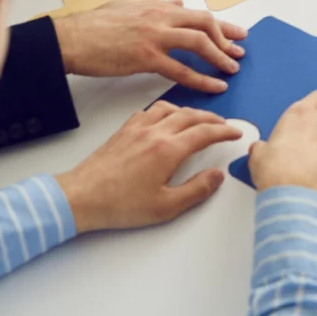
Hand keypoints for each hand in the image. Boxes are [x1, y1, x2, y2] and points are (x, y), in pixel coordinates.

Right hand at [53, 0, 246, 92]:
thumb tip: (177, 3)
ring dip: (219, 57)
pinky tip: (214, 87)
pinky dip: (202, 79)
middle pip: (205, 22)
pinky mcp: (145, 57)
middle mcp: (159, 17)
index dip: (221, 24)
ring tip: (231, 70)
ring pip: (198, 42)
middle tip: (240, 51)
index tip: (237, 32)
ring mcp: (154, 36)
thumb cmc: (93, 26)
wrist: (71, 39)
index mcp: (156, 6)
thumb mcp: (127, 6)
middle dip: (226, 37)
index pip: (197, 12)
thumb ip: (155, 5)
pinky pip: (181, 69)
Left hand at [56, 103, 242, 233]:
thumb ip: (196, 190)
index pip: (205, 133)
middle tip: (223, 125)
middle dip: (212, 119)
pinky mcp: (124, 130)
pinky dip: (165, 111)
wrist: (82, 196)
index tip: (235, 133)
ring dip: (190, 111)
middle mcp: (155, 132)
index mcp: (168, 150)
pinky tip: (165, 119)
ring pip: (171, 108)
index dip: (224, 131)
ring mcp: (138, 128)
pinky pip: (150, 111)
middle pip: (191, 116)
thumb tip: (217, 175)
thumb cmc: (120, 205)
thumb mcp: (165, 207)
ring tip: (198, 119)